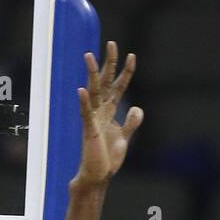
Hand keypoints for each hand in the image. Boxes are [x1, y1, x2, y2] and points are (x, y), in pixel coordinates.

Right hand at [74, 41, 142, 186]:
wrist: (98, 176)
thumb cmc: (108, 158)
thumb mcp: (124, 137)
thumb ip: (132, 122)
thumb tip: (137, 107)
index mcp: (110, 112)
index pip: (118, 87)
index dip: (126, 72)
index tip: (132, 55)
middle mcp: (101, 111)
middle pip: (105, 82)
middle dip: (109, 63)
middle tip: (111, 43)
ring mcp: (93, 119)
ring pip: (92, 92)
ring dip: (91, 74)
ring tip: (89, 56)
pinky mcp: (88, 131)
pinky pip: (85, 113)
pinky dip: (83, 102)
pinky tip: (81, 90)